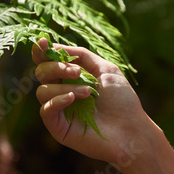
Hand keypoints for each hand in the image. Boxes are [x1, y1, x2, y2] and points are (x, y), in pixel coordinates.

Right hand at [32, 38, 157, 163]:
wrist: (131, 130)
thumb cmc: (122, 101)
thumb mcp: (105, 69)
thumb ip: (81, 55)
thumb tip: (56, 46)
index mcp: (69, 77)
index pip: (47, 62)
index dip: (41, 51)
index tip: (45, 42)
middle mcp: (60, 92)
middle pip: (41, 72)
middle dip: (56, 67)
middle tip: (76, 72)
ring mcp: (58, 110)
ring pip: (42, 90)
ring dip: (64, 86)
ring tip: (88, 92)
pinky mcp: (58, 127)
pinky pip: (46, 110)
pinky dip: (57, 100)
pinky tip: (73, 98)